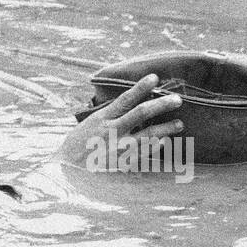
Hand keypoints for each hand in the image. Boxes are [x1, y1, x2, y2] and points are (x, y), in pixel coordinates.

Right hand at [57, 74, 183, 166]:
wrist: (67, 169)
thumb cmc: (77, 144)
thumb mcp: (89, 124)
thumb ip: (108, 115)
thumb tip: (127, 105)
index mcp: (102, 118)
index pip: (126, 98)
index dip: (141, 87)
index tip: (155, 77)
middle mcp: (112, 130)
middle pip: (141, 113)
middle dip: (161, 104)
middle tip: (178, 100)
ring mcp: (118, 147)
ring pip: (148, 134)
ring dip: (166, 129)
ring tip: (179, 124)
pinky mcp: (122, 163)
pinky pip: (143, 153)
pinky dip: (154, 146)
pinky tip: (164, 141)